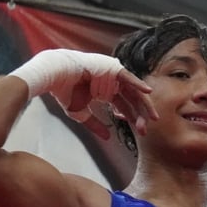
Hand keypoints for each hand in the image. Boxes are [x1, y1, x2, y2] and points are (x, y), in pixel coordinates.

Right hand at [9, 49, 158, 138]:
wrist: (54, 75)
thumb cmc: (64, 91)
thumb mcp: (80, 113)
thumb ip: (95, 124)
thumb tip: (108, 138)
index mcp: (105, 92)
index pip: (123, 106)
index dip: (132, 118)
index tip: (140, 131)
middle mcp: (111, 84)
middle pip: (131, 100)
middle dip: (139, 115)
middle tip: (146, 129)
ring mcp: (112, 76)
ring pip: (133, 91)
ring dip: (143, 103)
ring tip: (152, 117)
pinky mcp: (111, 68)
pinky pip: (128, 77)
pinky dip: (137, 83)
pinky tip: (147, 92)